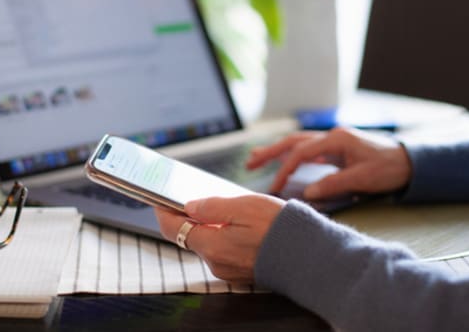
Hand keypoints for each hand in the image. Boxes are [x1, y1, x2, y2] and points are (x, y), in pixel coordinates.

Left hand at [154, 194, 284, 283]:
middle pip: (189, 236)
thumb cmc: (280, 229)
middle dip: (188, 216)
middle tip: (190, 196)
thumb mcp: (244, 206)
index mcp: (212, 246)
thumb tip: (190, 206)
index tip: (158, 199)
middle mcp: (215, 262)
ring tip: (220, 206)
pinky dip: (222, 235)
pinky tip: (235, 222)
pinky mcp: (240, 271)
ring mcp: (228, 270)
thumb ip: (212, 207)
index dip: (163, 212)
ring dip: (208, 225)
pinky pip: (222, 250)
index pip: (174, 229)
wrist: (309, 255)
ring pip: (207, 243)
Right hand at [246, 127, 411, 199]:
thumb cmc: (388, 168)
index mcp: (336, 139)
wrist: (409, 162)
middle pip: (293, 141)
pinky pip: (308, 150)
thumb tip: (307, 193)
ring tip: (256, 159)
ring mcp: (333, 141)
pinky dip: (292, 156)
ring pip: (298, 144)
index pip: (301, 153)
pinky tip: (283, 162)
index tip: (274, 187)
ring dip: (277, 151)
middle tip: (250, 163)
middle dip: (270, 151)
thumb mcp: (362, 178)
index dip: (284, 169)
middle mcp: (331, 136)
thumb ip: (333, 184)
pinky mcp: (336, 149)